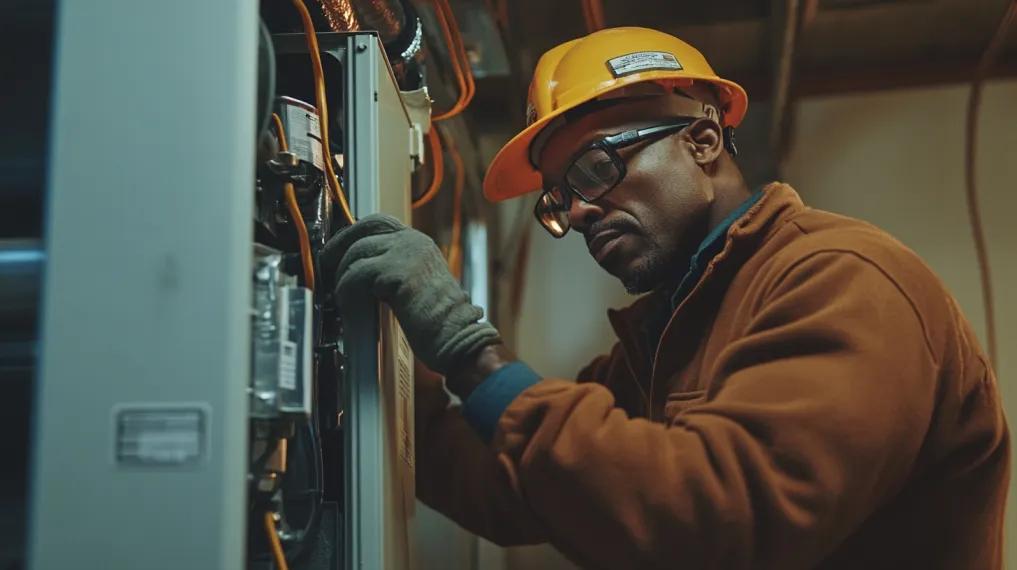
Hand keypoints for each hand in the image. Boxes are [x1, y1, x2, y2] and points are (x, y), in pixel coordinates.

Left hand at [320, 214, 501, 374]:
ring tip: (339, 295)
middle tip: (326, 265)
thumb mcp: (417, 286)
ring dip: (341, 274)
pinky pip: (356, 274)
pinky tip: (347, 306)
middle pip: (365, 226)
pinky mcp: (397, 272)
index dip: (353, 233)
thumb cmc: (439, 323)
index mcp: (420, 244)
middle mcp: (414, 242)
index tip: (338, 249)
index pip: (379, 223)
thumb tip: (361, 273)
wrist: (456, 338)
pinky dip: (345, 290)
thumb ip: (394, 272)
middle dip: (340, 244)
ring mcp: (407, 254)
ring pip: (356, 251)